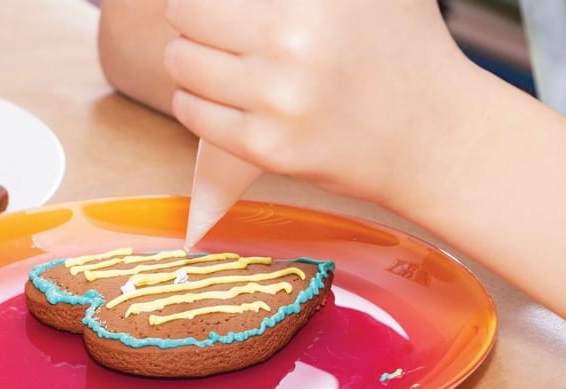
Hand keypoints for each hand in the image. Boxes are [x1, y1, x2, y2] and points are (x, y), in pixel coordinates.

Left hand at [164, 0, 472, 204]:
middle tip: (212, 28)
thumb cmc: (405, 50)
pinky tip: (217, 96)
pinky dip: (194, 101)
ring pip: (181, 65)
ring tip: (216, 63)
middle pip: (185, 15)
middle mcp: (291, 42)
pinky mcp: (266, 148)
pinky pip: (192, 112)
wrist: (433, 137)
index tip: (218, 7)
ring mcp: (276, 100)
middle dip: (191, 19)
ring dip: (188, 61)